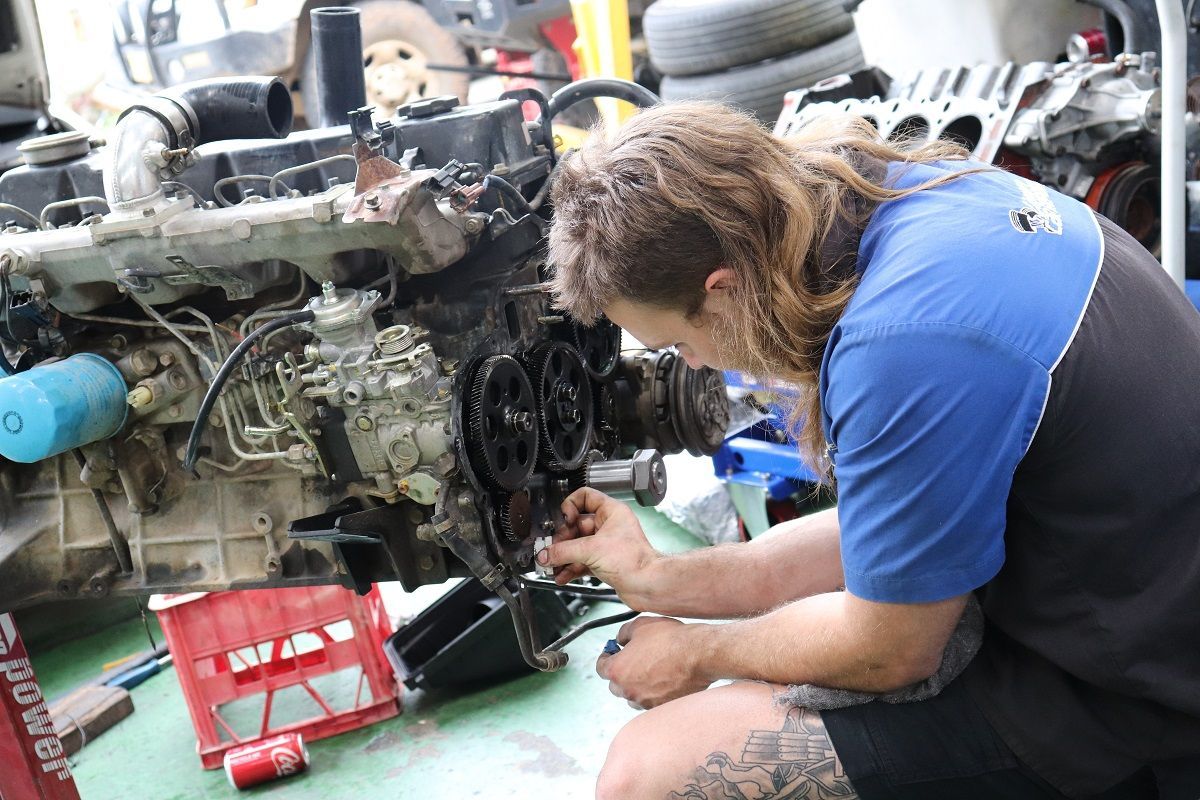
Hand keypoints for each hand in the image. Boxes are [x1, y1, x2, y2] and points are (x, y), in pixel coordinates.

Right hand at [537, 487, 659, 608]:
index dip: (570, 506)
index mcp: (611, 512)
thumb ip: (563, 551)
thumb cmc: (634, 561)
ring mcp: (606, 545)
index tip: (562, 519)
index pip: (585, 497)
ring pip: (577, 546)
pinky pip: (581, 562)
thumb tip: (545, 554)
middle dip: (561, 540)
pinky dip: (570, 568)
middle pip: (576, 526)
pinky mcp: (604, 562)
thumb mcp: (591, 550)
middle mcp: (609, 526)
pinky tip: (561, 575)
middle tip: (550, 550)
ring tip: (551, 565)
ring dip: (563, 557)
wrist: (647, 585)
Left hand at [597, 616, 710, 709]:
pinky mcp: (662, 707)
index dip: (605, 657)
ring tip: (650, 671)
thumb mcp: (640, 626)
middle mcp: (628, 691)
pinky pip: (651, 702)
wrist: (698, 655)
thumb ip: (623, 633)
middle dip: (620, 673)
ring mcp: (645, 702)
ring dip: (636, 686)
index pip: (600, 668)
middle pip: (615, 685)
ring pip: (633, 697)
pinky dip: (653, 693)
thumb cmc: (670, 640)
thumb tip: (621, 639)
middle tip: (632, 660)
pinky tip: (663, 679)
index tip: (611, 653)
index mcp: (617, 671)